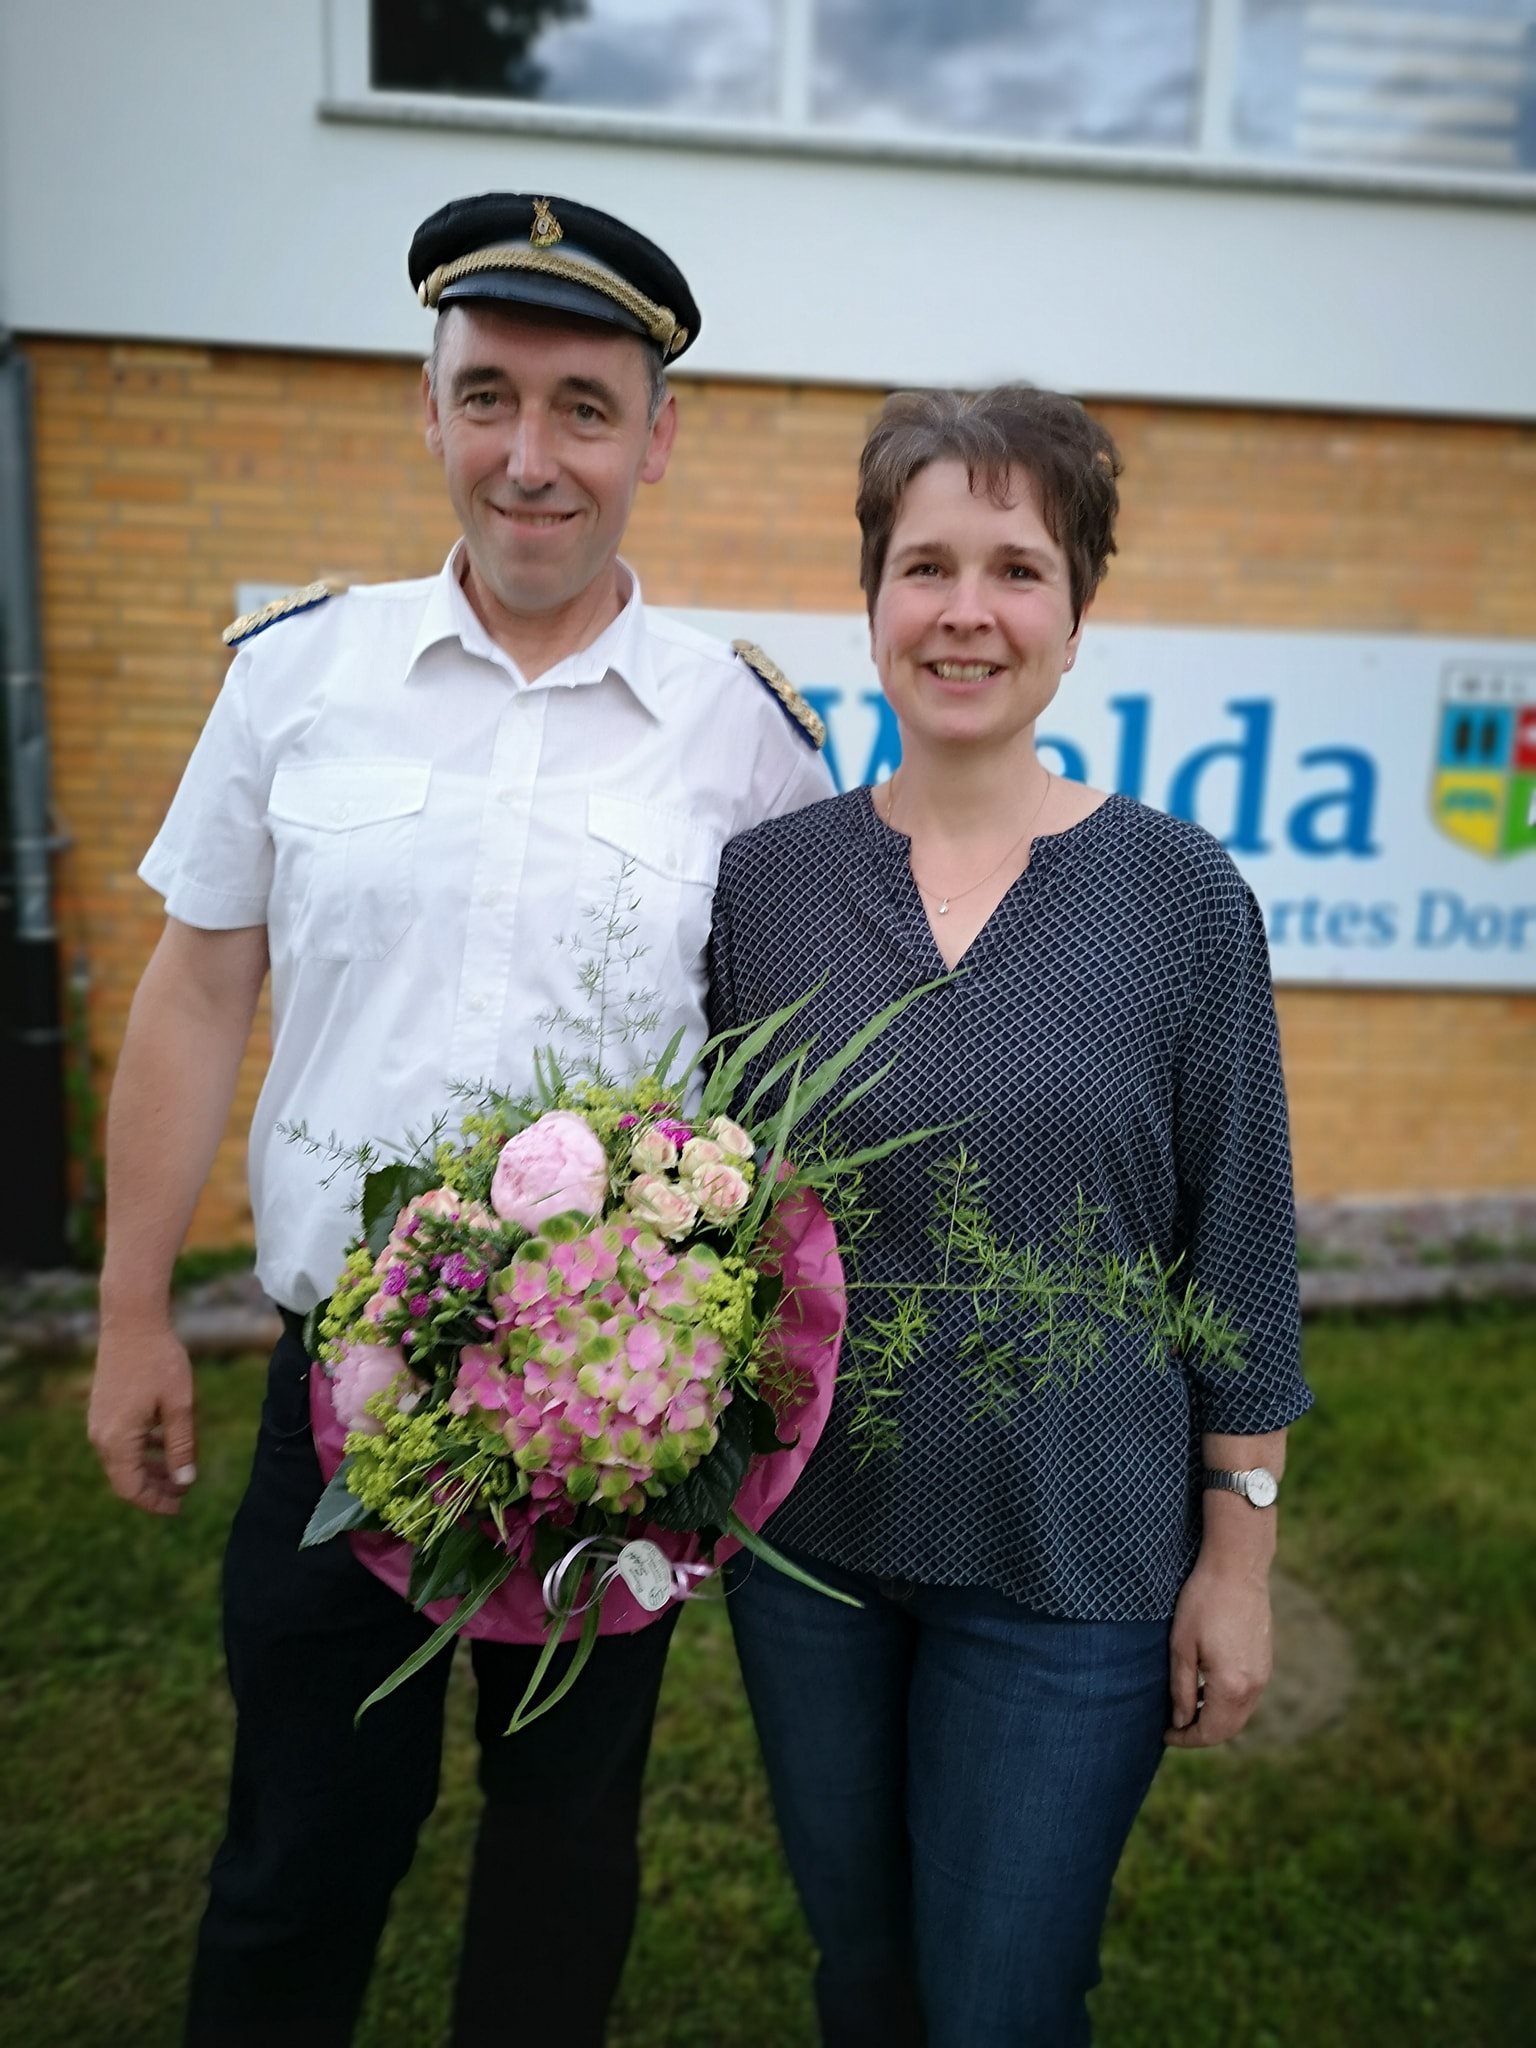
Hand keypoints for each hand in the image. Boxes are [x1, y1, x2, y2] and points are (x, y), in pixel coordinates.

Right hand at [88, 1316, 197, 1515]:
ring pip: (124, 1460)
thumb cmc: (160, 1361)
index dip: (156, 1503)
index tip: (181, 1507)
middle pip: (125, 1478)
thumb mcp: (180, 1406)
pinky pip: (121, 1441)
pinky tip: (167, 1441)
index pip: (132, 1489)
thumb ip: (182, 1446)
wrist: (132, 1321)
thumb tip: (184, 1481)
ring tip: (180, 1470)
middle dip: (155, 1488)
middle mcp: (101, 1436)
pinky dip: (143, 1448)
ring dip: (151, 1468)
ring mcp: (99, 1422)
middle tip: (184, 1492)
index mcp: (118, 1441)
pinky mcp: (104, 1409)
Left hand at [1164, 1556, 1271, 1748]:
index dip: (1186, 1739)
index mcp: (1232, 1686)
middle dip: (1201, 1734)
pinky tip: (1207, 1688)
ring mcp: (1264, 1674)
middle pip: (1229, 1729)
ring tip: (1187, 1709)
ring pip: (1240, 1714)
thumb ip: (1182, 1690)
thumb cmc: (1202, 1602)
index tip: (1166, 1734)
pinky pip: (1247, 1696)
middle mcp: (1254, 1686)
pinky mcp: (1266, 1661)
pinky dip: (1228, 1703)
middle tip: (1175, 1727)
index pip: (1210, 1732)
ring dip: (1215, 1719)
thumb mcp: (1181, 1647)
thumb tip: (1182, 1722)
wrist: (1237, 1569)